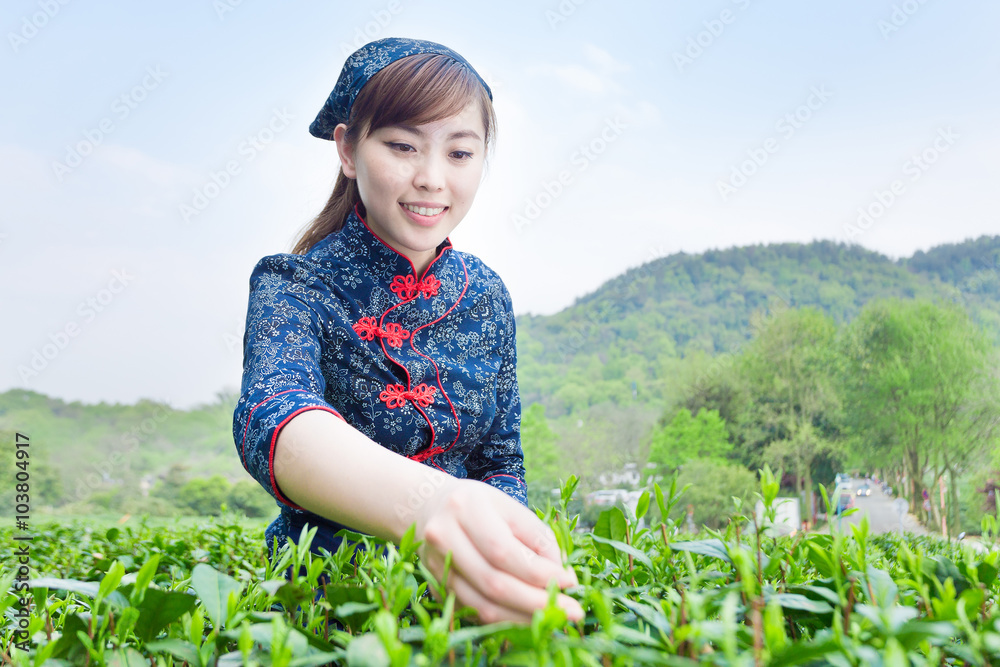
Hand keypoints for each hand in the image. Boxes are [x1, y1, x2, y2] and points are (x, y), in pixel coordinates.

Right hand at [414, 478, 583, 624]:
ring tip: (553, 618)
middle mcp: (443, 537)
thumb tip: (562, 575)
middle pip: (493, 582)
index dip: (539, 572)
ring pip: (482, 604)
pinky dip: (504, 619)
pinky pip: (473, 612)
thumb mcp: (510, 507)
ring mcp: (434, 565)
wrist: (430, 506)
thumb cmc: (479, 505)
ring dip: (522, 617)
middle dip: (536, 602)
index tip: (570, 582)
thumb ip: (538, 537)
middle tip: (571, 611)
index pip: (504, 551)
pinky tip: (528, 618)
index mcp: (466, 508)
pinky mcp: (435, 586)